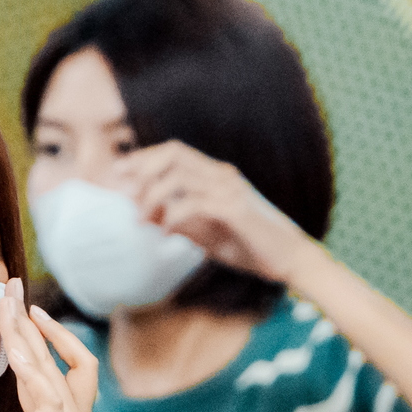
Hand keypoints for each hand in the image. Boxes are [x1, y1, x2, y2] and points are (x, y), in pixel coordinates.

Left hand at [110, 141, 315, 282]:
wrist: (291, 260)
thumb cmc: (253, 247)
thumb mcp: (210, 234)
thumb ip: (184, 223)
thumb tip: (151, 218)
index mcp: (218, 176)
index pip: (175, 152)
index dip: (144, 157)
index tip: (120, 171)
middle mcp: (223, 176)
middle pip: (174, 153)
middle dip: (142, 166)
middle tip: (121, 187)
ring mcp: (230, 190)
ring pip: (179, 177)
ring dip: (153, 196)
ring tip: (142, 219)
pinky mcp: (235, 209)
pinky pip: (194, 204)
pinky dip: (173, 216)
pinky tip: (165, 232)